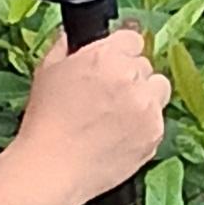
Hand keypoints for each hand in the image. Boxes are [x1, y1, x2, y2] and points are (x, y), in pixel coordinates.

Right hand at [15, 22, 167, 204]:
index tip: (112, 65)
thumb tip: (71, 36)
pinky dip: (145, 125)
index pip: (132, 39)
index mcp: (107, 55)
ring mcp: (147, 106)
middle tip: (108, 97)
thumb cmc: (44, 121)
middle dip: (130, 77)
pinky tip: (120, 136)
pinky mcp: (155, 133)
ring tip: (119, 115)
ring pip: (159, 90)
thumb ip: (64, 47)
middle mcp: (132, 77)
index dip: (121, 52)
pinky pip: (158, 120)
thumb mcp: (47, 72)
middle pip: (145, 65)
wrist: (51, 168)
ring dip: (145, 97)